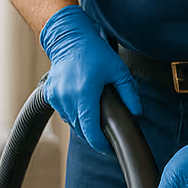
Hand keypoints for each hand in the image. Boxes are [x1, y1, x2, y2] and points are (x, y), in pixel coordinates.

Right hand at [41, 5, 141, 152]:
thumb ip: (129, 93)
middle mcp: (67, 98)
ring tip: (96, 120)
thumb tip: (136, 112)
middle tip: (106, 136)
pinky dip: (73, 115)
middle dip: (93, 136)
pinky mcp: (50, 95)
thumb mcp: (118, 70)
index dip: (100, 144)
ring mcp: (56, 97)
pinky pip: (63, 113)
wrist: (69, 38)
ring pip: (71, 123)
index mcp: (84, 94)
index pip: (90, 131)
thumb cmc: (93, 52)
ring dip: (83, 125)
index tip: (108, 148)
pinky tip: (83, 108)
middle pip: (81, 130)